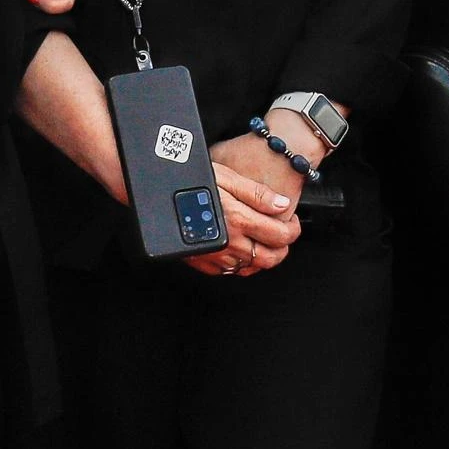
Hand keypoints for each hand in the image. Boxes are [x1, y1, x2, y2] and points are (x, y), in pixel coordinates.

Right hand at [184, 159, 298, 277]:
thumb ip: (257, 194)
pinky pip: (230, 271)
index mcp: (238, 219)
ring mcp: (215, 256)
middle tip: (282, 233)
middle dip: (282, 248)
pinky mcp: (202, 262)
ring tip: (260, 239)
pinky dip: (240, 263)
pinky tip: (239, 248)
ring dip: (262, 256)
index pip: (281, 236)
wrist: (155, 194)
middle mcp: (229, 242)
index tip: (291, 222)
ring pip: (251, 267)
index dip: (293, 230)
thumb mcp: (226, 177)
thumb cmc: (188, 180)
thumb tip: (282, 205)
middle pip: (270, 258)